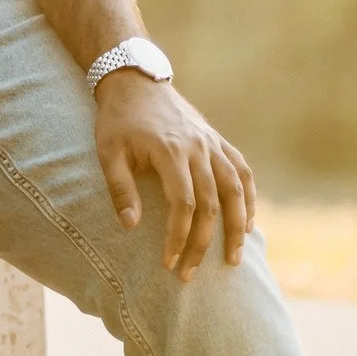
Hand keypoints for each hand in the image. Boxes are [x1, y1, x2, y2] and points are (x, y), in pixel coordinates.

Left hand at [94, 70, 254, 279]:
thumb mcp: (107, 151)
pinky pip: (242, 172)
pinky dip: (249, 199)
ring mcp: (212, 144)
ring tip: (232, 259)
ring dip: (237, 227)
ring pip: (235, 190)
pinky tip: (248, 223)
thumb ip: (120, 188)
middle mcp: (198, 149)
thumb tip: (130, 227)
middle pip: (211, 204)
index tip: (168, 262)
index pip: (183, 205)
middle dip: (203, 243)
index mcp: (170, 152)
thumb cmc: (117, 120)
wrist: (135, 81)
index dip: (178, 237)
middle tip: (190, 273)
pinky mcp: (218, 141)